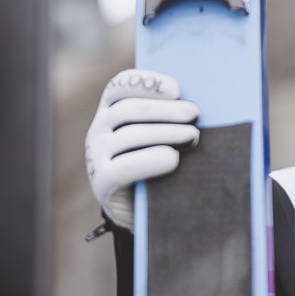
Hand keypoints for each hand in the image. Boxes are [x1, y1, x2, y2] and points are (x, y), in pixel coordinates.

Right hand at [85, 69, 199, 231]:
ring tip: (193, 135)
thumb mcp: (163, 136)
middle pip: (128, 110)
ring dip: (165, 132)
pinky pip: (125, 168)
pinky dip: (151, 160)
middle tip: (194, 113)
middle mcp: (98, 130)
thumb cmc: (162, 163)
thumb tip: (198, 104)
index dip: (147, 83)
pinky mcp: (101, 182)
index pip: (120, 86)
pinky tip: (173, 159)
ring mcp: (96, 156)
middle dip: (165, 109)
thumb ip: (172, 117)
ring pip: (130, 136)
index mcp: (111, 111)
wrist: (147, 211)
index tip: (176, 89)